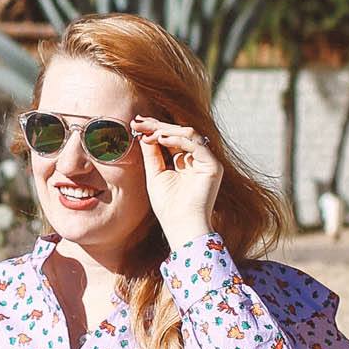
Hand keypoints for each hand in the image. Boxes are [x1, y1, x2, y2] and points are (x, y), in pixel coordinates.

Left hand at [133, 113, 222, 248]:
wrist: (181, 225)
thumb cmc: (168, 206)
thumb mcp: (155, 174)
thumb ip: (151, 153)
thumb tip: (143, 133)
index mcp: (184, 161)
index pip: (170, 138)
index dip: (154, 128)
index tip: (135, 123)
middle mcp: (197, 159)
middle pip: (179, 133)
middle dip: (157, 125)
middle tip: (138, 122)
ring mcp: (206, 161)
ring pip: (189, 134)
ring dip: (166, 130)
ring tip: (148, 133)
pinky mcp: (213, 166)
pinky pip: (196, 144)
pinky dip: (178, 139)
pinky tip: (161, 139)